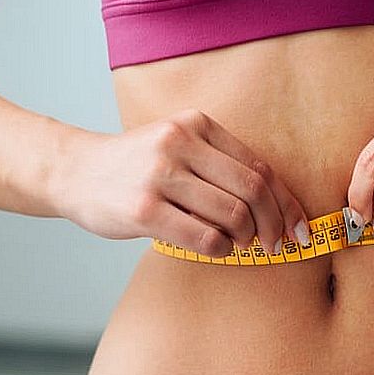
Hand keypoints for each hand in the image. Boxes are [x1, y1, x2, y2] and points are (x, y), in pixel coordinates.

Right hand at [52, 109, 310, 257]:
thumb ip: (219, 166)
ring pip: (232, 214)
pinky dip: (221, 249)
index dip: (287, 202)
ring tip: (242, 245)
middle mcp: (179, 143)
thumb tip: (277, 207)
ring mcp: (160, 175)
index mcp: (196, 125)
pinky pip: (203, 236)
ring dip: (247, 238)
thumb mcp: (177, 147)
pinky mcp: (144, 209)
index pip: (259, 166)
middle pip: (253, 189)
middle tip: (276, 244)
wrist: (73, 171)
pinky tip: (217, 249)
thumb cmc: (134, 167)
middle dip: (274, 223)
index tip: (300, 228)